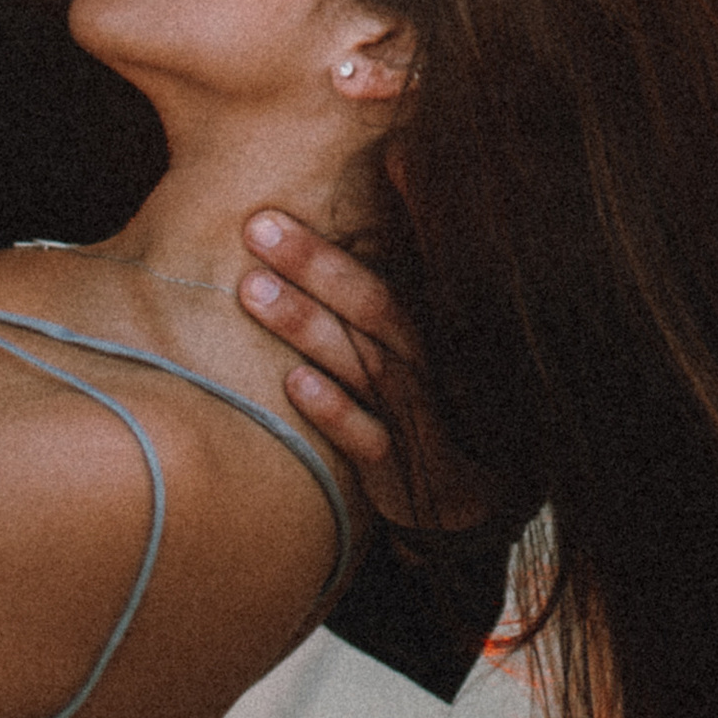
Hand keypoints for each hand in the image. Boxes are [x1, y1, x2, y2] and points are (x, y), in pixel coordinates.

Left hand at [237, 212, 495, 536]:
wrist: (466, 501)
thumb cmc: (417, 413)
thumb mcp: (400, 357)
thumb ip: (366, 305)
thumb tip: (347, 229)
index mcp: (418, 331)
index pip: (375, 275)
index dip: (321, 246)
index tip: (264, 216)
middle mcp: (421, 363)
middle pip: (371, 304)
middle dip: (312, 264)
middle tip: (255, 228)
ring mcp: (414, 415)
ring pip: (364, 362)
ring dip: (308, 324)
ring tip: (252, 291)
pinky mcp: (402, 468)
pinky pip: (368, 437)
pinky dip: (334, 409)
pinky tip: (294, 383)